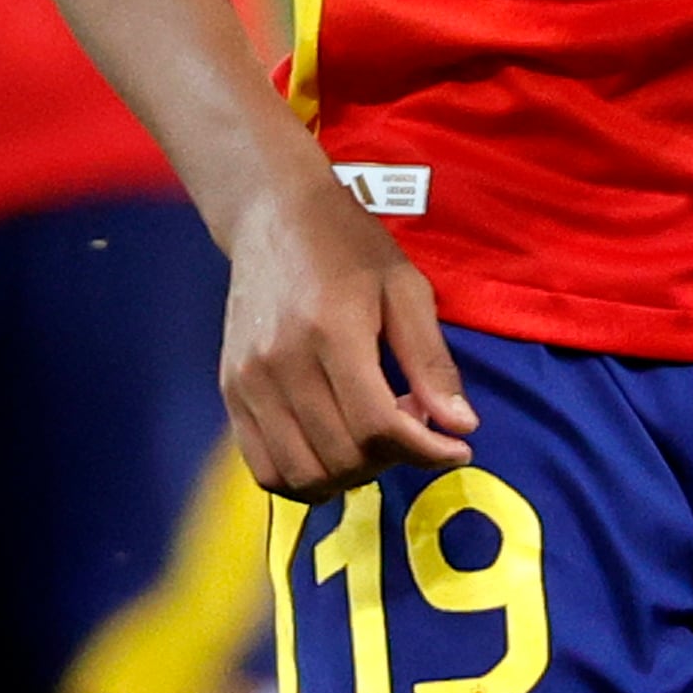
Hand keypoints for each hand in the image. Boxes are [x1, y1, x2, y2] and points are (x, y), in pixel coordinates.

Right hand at [220, 158, 475, 497]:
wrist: (273, 215)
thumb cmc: (348, 244)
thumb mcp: (405, 287)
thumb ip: (430, 361)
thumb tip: (462, 428)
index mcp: (331, 330)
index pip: (377, 425)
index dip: (425, 451)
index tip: (457, 449)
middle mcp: (281, 362)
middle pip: (342, 456)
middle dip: (392, 459)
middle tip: (414, 427)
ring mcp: (248, 381)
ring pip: (302, 474)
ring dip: (351, 476)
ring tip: (374, 438)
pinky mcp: (231, 391)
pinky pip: (265, 467)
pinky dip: (306, 478)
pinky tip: (336, 449)